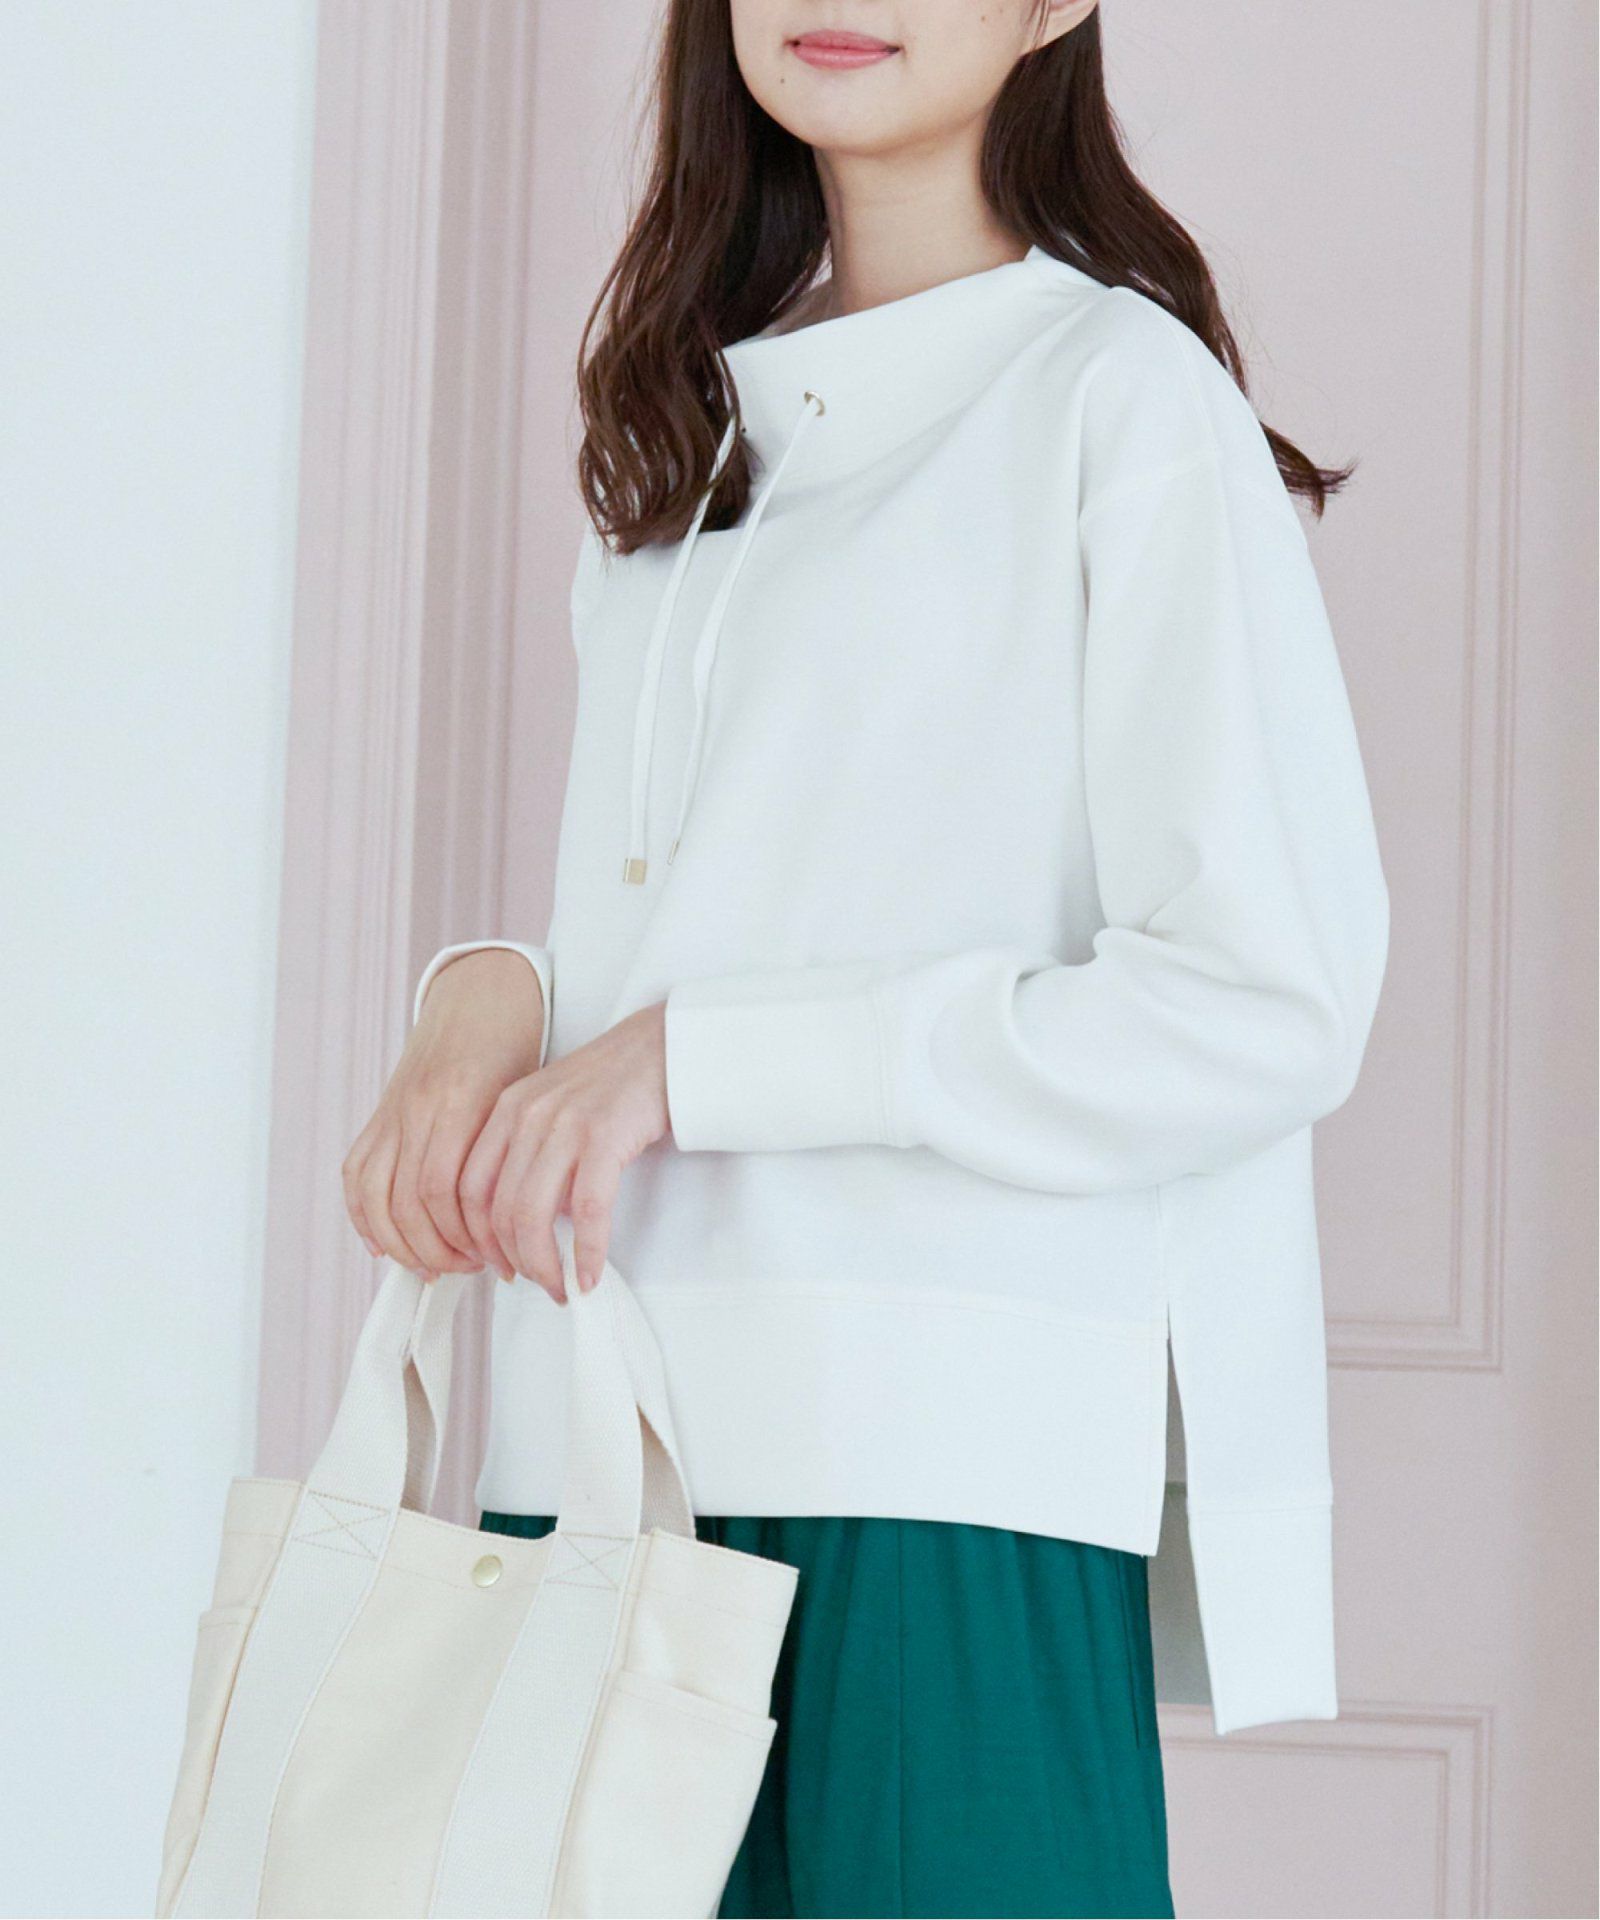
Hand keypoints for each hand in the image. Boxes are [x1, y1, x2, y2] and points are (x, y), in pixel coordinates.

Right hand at [341, 950, 543, 1278]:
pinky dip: (364, 1217)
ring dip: (403, 1244)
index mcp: (460, 1100)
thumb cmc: (517, 1045)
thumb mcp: (529, 1096)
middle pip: (408, 1203)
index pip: (443, 1191)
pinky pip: (356, 1174)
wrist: (483, 994)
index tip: (499, 1260)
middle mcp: (418, 1107)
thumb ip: (517, 1152)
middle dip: (439, 1251)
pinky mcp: (380, 1115)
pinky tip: (385, 1244)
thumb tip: (529, 1224)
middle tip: (473, 1270)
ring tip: (436, 1266)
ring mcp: (392, 1111)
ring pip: (376, 1197)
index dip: (467, 1238)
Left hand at [461, 1003, 668, 1302]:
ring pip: (533, 1215)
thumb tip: (521, 1222)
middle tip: (536, 1283)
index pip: (466, 1189)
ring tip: (562, 1286)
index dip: (476, 1239)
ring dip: (545, 1264)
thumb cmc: (613, 1085)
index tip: (496, 1266)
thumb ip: (526, 1153)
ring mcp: (564, 1124)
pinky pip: (585, 1209)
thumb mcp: (551, 1109)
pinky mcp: (604, 1135)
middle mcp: (525, 1116)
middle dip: (513, 1261)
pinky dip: (587, 1251)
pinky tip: (592, 1273)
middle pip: (495, 1210)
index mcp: (505, 1110)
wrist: (662, 1046)